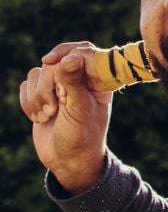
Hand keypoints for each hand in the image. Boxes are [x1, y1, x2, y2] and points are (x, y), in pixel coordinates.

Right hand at [20, 42, 112, 193]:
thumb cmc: (81, 136)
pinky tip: (40, 118)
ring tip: (48, 116)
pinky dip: (28, 103)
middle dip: (47, 86)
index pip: (82, 51)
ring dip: (37, 97)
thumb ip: (74, 85)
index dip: (65, 52)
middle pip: (53, 63)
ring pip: (36, 73)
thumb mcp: (79, 111)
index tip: (49, 61)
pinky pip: (25, 86)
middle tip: (54, 110)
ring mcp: (59, 86)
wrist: (68, 160)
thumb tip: (70, 59)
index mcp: (97, 79)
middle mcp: (79, 78)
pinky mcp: (42, 94)